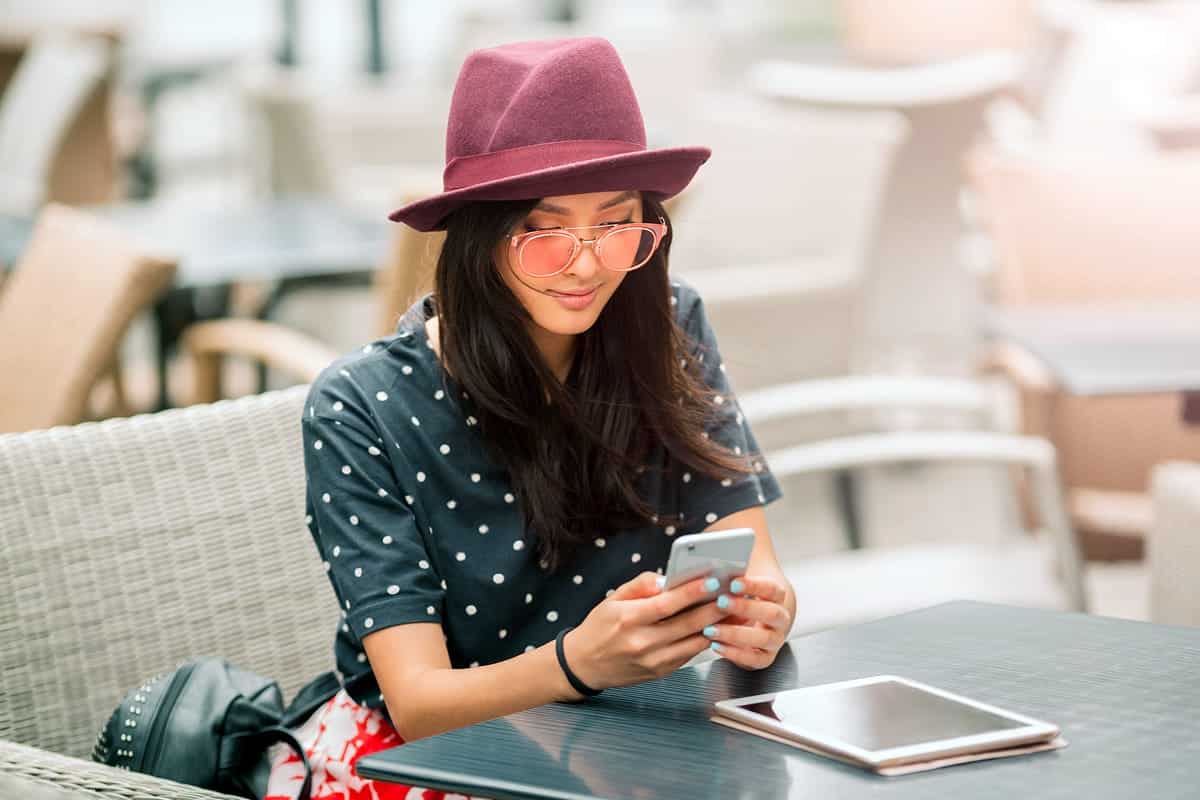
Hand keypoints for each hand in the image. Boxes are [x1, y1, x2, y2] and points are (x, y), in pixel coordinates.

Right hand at [561, 571, 726, 696]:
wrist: (584, 665)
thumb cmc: (599, 628)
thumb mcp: (612, 599)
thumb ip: (639, 585)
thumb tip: (666, 578)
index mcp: (628, 620)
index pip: (666, 605)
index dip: (691, 593)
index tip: (712, 581)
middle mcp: (642, 643)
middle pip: (687, 624)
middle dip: (714, 608)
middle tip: (733, 593)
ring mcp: (654, 661)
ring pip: (694, 642)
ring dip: (716, 626)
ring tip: (732, 609)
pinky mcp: (661, 672)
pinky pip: (689, 654)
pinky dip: (705, 639)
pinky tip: (716, 626)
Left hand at [703, 574, 790, 669]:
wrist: (752, 615)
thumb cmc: (740, 594)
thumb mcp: (739, 580)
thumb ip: (730, 571)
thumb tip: (712, 560)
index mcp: (778, 596)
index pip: (772, 589)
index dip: (754, 586)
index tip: (733, 583)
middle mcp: (781, 618)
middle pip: (771, 613)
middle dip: (745, 609)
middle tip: (720, 602)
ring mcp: (776, 639)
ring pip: (764, 638)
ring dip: (736, 634)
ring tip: (711, 629)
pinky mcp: (765, 657)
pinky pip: (755, 659)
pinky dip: (735, 654)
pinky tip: (715, 645)